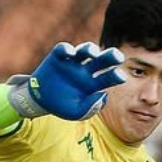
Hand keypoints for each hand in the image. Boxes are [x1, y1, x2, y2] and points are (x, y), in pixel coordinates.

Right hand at [7, 42, 125, 120]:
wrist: (41, 101)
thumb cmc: (62, 106)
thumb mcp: (77, 113)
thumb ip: (91, 108)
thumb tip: (103, 95)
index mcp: (93, 83)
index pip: (108, 77)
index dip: (116, 75)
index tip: (121, 77)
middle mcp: (85, 70)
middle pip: (102, 60)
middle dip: (111, 56)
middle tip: (118, 56)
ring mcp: (72, 62)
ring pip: (85, 50)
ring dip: (90, 49)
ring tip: (92, 54)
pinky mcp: (58, 57)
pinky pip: (63, 49)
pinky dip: (67, 49)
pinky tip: (70, 53)